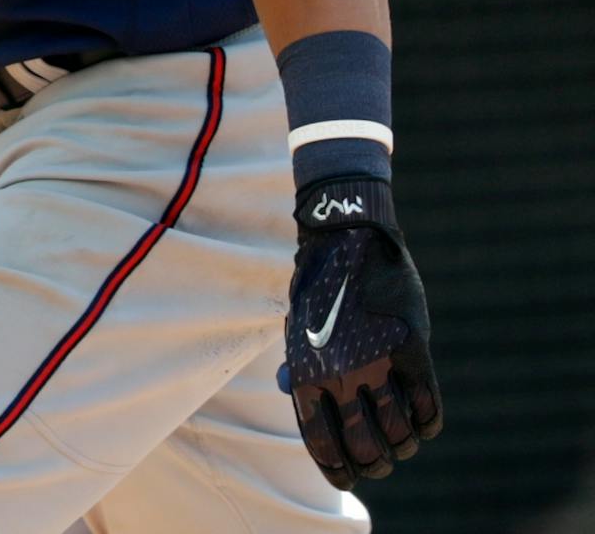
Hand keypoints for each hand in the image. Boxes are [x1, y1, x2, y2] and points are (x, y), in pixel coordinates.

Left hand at [280, 177, 443, 485]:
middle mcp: (341, 375)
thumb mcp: (297, 326)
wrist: (346, 238)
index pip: (323, 445)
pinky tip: (421, 420)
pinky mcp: (413, 351)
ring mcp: (379, 364)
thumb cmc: (318, 286)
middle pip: (367, 449)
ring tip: (401, 440)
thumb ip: (296, 365)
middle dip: (375, 463)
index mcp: (306, 373)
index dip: (338, 470)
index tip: (349, 478)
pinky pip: (429, 410)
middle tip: (380, 460)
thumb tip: (286, 395)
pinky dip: (427, 424)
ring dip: (404, 446)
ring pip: (402, 436)